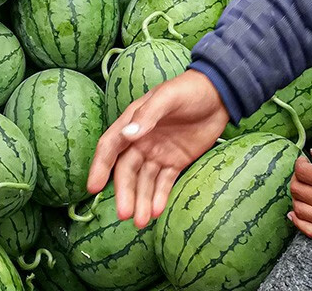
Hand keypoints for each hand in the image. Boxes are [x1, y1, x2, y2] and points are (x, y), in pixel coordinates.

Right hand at [88, 69, 229, 227]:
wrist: (219, 94)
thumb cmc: (189, 89)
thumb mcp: (168, 97)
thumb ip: (148, 115)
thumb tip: (127, 135)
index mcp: (134, 122)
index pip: (111, 146)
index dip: (100, 166)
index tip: (93, 187)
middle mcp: (142, 140)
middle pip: (127, 170)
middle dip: (125, 192)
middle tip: (125, 214)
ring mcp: (158, 153)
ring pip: (144, 181)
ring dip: (141, 200)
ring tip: (141, 221)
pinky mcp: (176, 162)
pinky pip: (164, 183)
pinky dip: (160, 197)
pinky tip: (158, 210)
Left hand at [288, 139, 311, 244]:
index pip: (302, 171)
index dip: (299, 163)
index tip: (303, 162)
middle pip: (297, 189)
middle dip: (296, 178)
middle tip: (304, 175)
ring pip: (299, 209)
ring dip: (297, 197)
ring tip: (304, 190)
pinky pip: (308, 230)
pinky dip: (297, 221)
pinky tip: (295, 213)